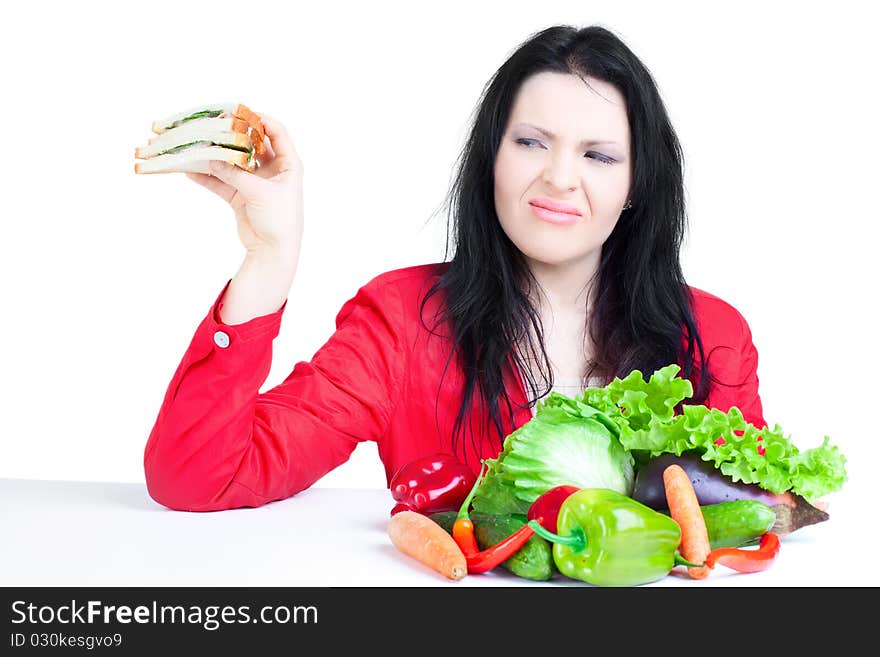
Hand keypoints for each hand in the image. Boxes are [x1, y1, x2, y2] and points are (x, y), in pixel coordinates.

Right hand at [185, 111, 303, 260]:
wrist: (273, 252)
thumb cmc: (279, 220)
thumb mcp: (259, 193)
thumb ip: (235, 174)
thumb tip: (211, 158)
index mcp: (289, 165)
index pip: (277, 133)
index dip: (261, 120)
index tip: (240, 112)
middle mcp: (273, 170)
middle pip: (251, 145)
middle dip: (233, 135)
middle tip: (215, 125)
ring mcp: (256, 183)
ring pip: (233, 163)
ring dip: (216, 156)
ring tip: (197, 145)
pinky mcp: (241, 196)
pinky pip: (222, 182)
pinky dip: (207, 177)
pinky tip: (189, 171)